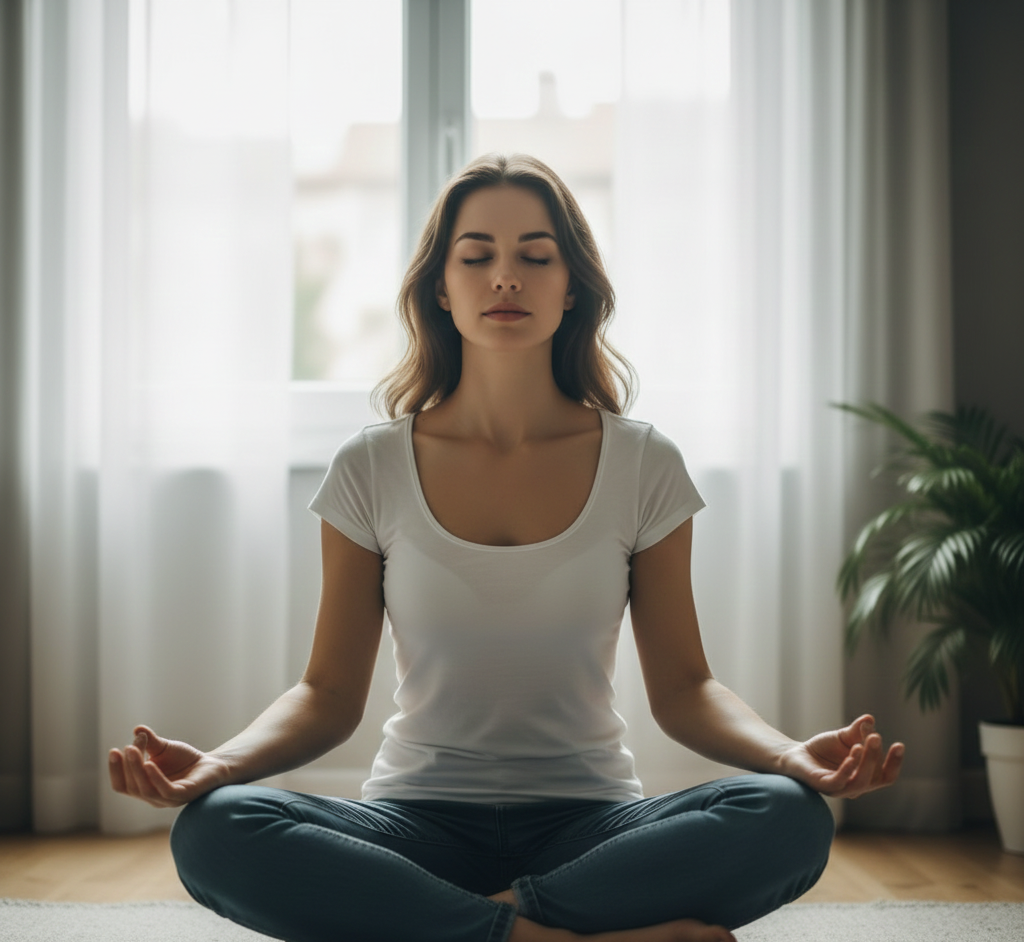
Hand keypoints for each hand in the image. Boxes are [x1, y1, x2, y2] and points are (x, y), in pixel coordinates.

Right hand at [109, 726, 230, 807]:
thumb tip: (137, 729)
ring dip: (136, 770)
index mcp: (144, 788)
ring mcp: (168, 799)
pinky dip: (155, 778)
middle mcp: (153, 797)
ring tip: (133, 750)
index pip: (122, 785)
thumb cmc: (184, 759)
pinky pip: (165, 790)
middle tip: (128, 747)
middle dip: (127, 766)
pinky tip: (150, 763)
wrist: (212, 764)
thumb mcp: (163, 748)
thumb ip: (149, 741)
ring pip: (145, 790)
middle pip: (132, 787)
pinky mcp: (183, 795)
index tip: (114, 750)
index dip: (115, 770)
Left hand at [780, 714, 903, 798]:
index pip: (887, 775)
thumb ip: (857, 730)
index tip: (899, 744)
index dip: (895, 762)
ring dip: (865, 762)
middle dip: (876, 755)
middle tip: (874, 736)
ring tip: (862, 743)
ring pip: (860, 781)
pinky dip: (847, 770)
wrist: (796, 753)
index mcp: (865, 777)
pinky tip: (851, 755)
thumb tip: (869, 719)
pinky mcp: (823, 786)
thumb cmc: (824, 749)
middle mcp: (856, 787)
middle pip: (875, 777)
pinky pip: (838, 782)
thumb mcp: (844, 737)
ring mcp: (840, 789)